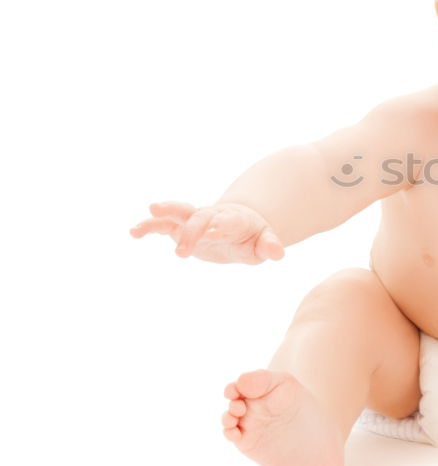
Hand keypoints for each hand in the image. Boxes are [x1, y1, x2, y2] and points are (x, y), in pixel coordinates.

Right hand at [130, 200, 284, 263]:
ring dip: (165, 213)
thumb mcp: (264, 243)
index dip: (220, 226)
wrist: (237, 224)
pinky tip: (133, 232)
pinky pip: (163, 224)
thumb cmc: (252, 237)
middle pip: (200, 217)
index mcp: (235, 221)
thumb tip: (277, 252)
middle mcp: (212, 216)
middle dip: (192, 232)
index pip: (227, 222)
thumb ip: (269, 246)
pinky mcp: (180, 226)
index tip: (211, 234)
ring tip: (147, 216)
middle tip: (183, 253)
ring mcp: (194, 219)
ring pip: (179, 212)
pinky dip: (149, 226)